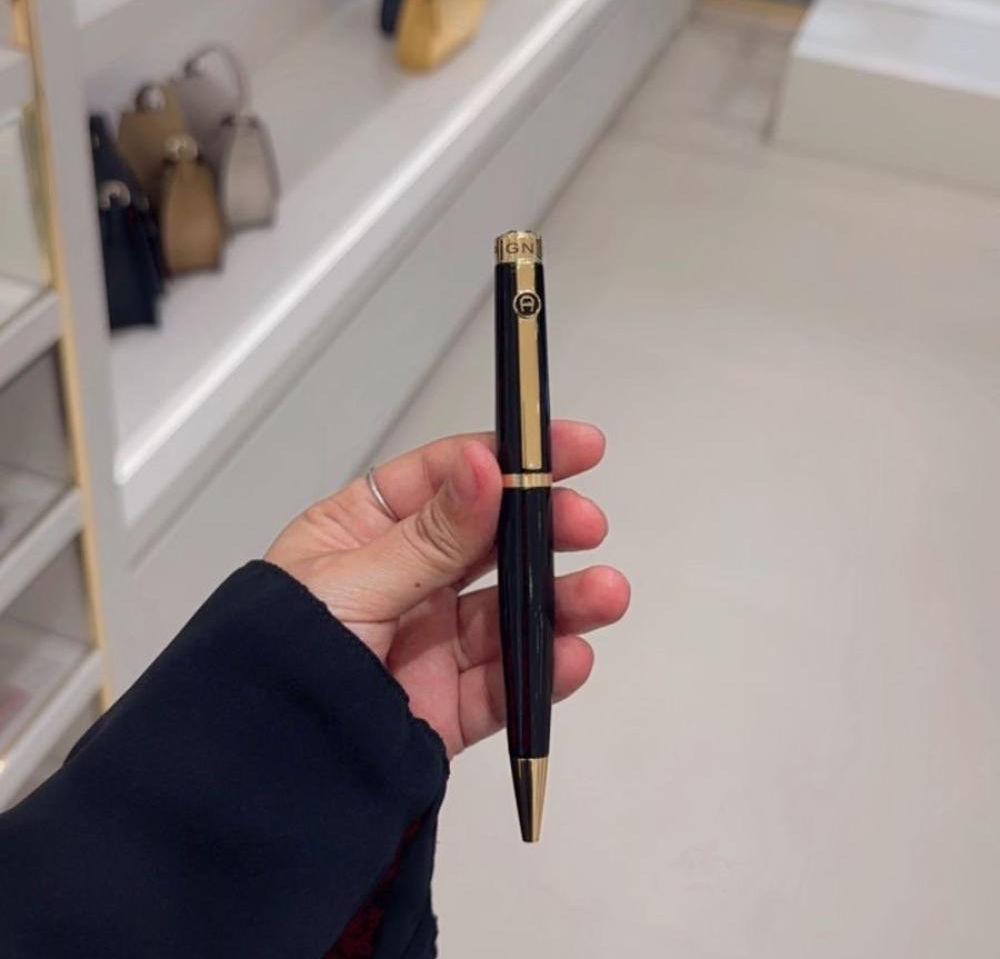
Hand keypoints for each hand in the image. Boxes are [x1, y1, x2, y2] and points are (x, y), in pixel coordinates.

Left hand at [265, 421, 629, 757]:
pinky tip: (570, 657)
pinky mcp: (448, 702)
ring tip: (603, 595)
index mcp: (365, 532)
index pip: (447, 478)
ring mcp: (429, 641)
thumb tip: (483, 468)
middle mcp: (404, 579)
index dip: (508, 458)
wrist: (260, 771)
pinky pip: (505, 682)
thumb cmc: (275, 658)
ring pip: (509, 611)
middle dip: (544, 528)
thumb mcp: (350, 583)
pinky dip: (542, 671)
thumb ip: (428, 537)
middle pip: (490, 541)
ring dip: (561, 601)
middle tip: (585, 524)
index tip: (569, 447)